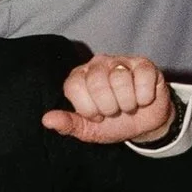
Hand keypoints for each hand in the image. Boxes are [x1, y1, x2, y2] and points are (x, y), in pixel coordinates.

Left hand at [41, 54, 176, 146]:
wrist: (143, 124)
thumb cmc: (112, 123)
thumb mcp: (88, 129)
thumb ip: (68, 124)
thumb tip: (47, 120)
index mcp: (79, 77)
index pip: (74, 87)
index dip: (88, 108)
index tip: (97, 116)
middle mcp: (97, 64)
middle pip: (97, 82)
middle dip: (109, 107)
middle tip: (114, 111)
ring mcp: (121, 61)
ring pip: (121, 80)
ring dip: (127, 103)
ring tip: (128, 106)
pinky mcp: (144, 64)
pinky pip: (143, 78)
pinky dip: (144, 97)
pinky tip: (142, 99)